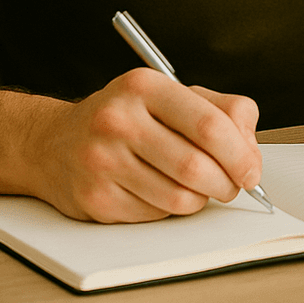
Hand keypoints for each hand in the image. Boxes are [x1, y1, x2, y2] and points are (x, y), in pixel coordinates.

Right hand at [33, 68, 261, 222]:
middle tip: (231, 185)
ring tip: (195, 187)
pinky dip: (169, 210)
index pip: (209, 124)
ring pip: (179, 198)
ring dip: (200, 199)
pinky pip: (156, 216)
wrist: (52, 143)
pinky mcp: (96, 199)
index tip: (251, 170)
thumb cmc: (123, 118)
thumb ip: (221, 111)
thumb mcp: (170, 95)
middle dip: (227, 184)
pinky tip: (158, 191)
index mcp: (144, 86)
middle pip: (197, 166)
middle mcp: (119, 120)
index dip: (241, 154)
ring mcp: (103, 161)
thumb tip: (250, 150)